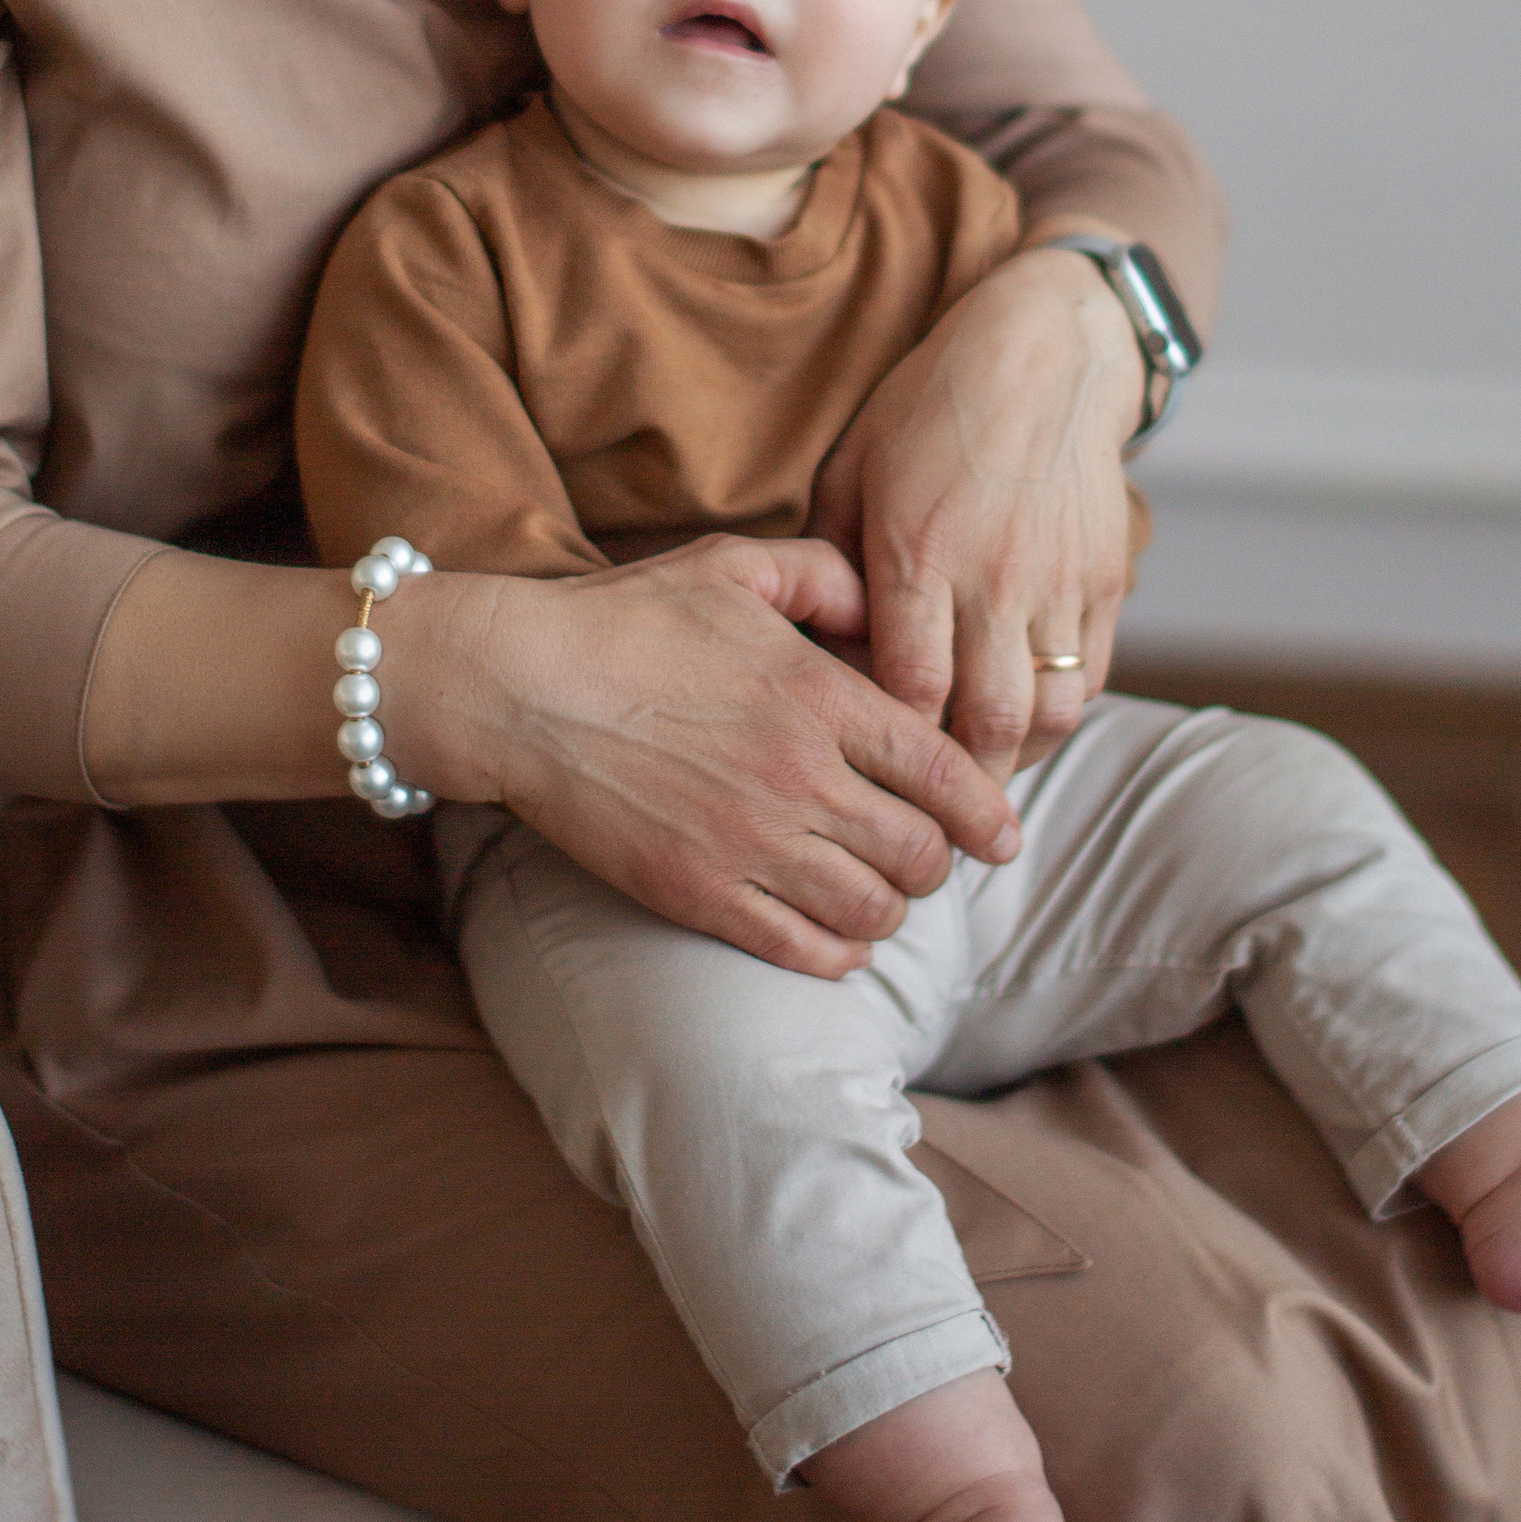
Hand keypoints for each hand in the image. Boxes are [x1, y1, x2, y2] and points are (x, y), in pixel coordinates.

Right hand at [393, 538, 1021, 977]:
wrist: (518, 687)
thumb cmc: (624, 619)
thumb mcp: (733, 567)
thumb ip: (826, 575)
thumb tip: (887, 611)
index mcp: (819, 697)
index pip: (945, 773)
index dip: (989, 815)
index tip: (1003, 838)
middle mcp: (799, 777)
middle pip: (919, 854)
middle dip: (935, 862)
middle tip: (921, 855)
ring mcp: (748, 842)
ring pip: (870, 910)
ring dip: (887, 910)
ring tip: (875, 893)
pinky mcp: (697, 893)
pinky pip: (801, 948)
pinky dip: (837, 955)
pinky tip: (837, 941)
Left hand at [809, 242, 1140, 780]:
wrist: (1049, 348)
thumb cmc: (932, 404)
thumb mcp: (854, 465)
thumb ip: (829, 559)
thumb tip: (812, 645)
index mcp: (918, 551)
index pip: (909, 691)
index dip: (892, 748)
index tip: (868, 773)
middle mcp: (994, 577)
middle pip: (986, 725)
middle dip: (955, 787)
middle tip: (924, 820)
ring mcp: (1059, 581)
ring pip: (1049, 717)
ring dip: (1013, 763)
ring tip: (976, 783)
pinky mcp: (1105, 578)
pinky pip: (1089, 677)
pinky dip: (1058, 715)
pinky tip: (1022, 722)